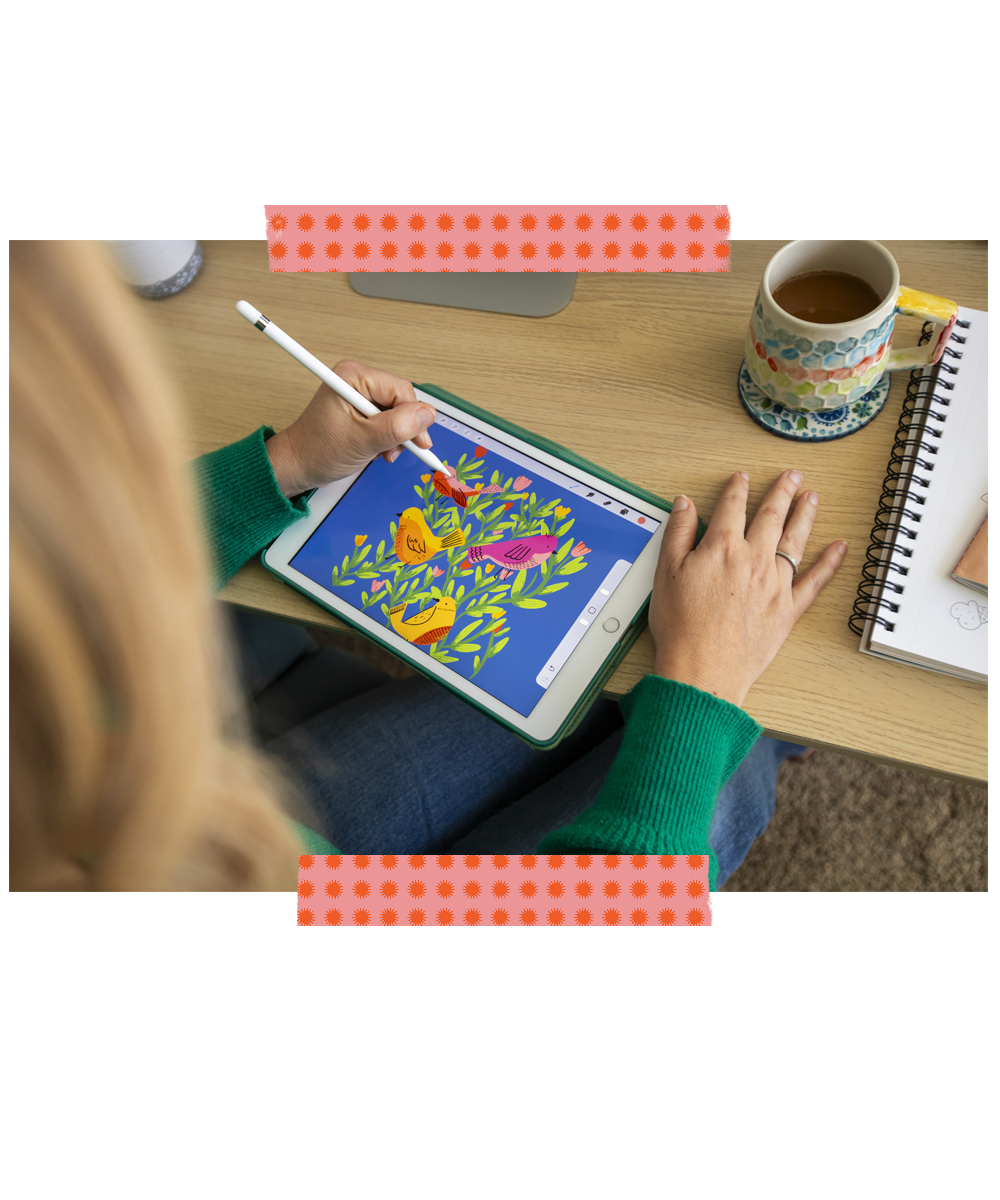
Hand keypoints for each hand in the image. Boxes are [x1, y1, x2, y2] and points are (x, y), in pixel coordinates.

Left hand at [264, 361, 436, 496]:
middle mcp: (358, 380)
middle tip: (395, 451)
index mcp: (354, 376)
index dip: (413, 417)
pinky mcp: (361, 410)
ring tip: (383, 452)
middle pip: (402, 400)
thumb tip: (428, 415)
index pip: (401, 390)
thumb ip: (396, 427)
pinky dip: (389, 438)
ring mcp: (360, 395)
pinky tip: (378, 449)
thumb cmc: (318, 450)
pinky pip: (389, 420)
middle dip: (403, 429)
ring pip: (398, 412)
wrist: (298, 466)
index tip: (418, 443)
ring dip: (397, 436)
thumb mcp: (362, 441)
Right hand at [649, 470, 847, 707]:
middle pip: (771, 516)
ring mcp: (775, 584)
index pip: (732, 507)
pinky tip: (840, 549)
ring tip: (812, 498)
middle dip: (781, 492)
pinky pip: (815, 581)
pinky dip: (830, 564)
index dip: (737, 488)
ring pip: (795, 540)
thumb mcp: (665, 573)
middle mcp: (754, 560)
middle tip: (792, 476)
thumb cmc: (682, 627)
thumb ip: (677, 534)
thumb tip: (684, 505)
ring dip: (805, 515)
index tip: (742, 478)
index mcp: (722, 548)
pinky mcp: (788, 610)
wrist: (703, 669)